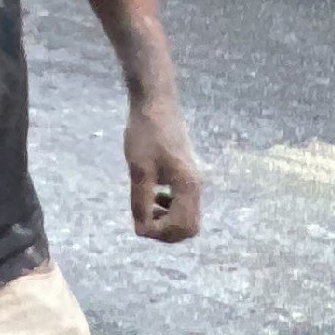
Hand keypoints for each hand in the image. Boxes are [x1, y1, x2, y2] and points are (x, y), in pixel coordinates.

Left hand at [126, 96, 204, 243]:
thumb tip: (141, 229)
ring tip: (145, 209)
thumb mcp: (139, 169)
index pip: (182, 227)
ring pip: (186, 217)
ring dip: (166, 221)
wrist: (156, 102)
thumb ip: (140, 201)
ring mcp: (193, 180)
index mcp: (188, 186)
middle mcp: (196, 186)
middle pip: (189, 228)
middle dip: (165, 232)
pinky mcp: (187, 174)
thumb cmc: (147, 132)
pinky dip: (168, 209)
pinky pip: (182, 204)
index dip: (159, 233)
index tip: (138, 223)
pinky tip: (152, 196)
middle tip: (142, 221)